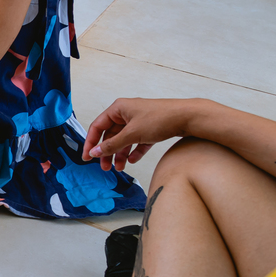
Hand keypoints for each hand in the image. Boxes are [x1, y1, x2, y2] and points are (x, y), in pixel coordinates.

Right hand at [83, 98, 201, 170]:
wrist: (188, 117)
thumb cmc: (160, 119)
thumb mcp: (132, 134)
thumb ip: (112, 145)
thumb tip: (94, 152)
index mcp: (118, 109)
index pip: (98, 126)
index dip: (91, 142)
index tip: (87, 157)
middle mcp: (127, 113)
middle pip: (111, 135)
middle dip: (107, 152)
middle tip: (104, 167)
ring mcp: (139, 121)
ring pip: (124, 140)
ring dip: (120, 154)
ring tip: (120, 167)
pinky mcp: (150, 128)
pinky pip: (137, 141)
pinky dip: (134, 151)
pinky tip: (133, 160)